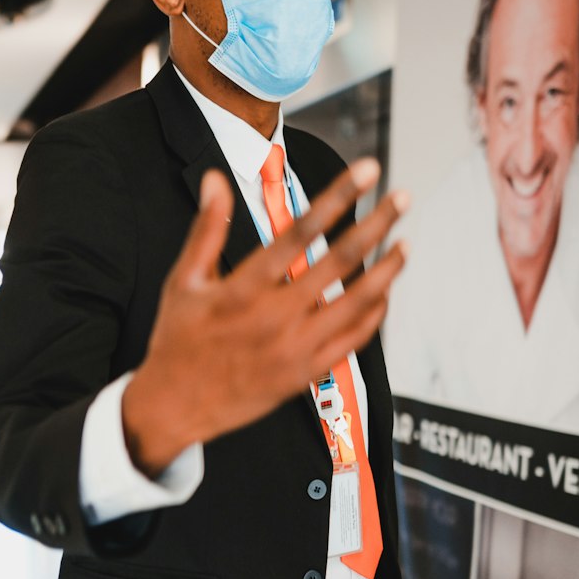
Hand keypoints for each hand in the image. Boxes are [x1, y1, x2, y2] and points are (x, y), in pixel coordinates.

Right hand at [122, 158, 408, 476]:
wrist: (175, 406)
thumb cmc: (178, 341)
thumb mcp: (184, 280)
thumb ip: (207, 228)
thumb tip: (217, 180)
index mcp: (243, 289)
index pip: (300, 231)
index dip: (338, 196)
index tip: (366, 171)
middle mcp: (274, 317)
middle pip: (340, 261)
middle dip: (377, 223)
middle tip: (402, 198)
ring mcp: (295, 348)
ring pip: (357, 303)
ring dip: (386, 270)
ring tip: (404, 244)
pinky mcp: (306, 373)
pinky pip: (354, 340)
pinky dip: (374, 314)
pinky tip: (382, 293)